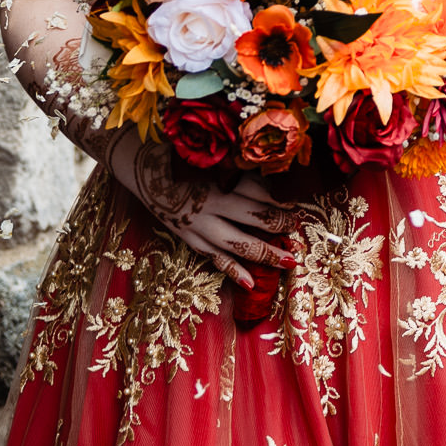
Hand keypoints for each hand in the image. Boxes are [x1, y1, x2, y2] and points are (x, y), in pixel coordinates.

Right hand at [107, 132, 298, 289]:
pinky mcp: (190, 239)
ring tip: (288, 262)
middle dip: (278, 227)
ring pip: (238, 245)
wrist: (148, 172)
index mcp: (218, 184)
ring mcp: (199, 227)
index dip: (280, 203)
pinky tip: (251, 284)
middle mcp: (211, 207)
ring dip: (265, 254)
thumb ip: (243, 173)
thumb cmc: (186, 160)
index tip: (296, 207)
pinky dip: (234, 271)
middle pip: (253, 220)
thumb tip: (276, 185)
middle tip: (298, 231)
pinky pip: (215, 259)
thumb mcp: (215, 162)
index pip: (258, 196)